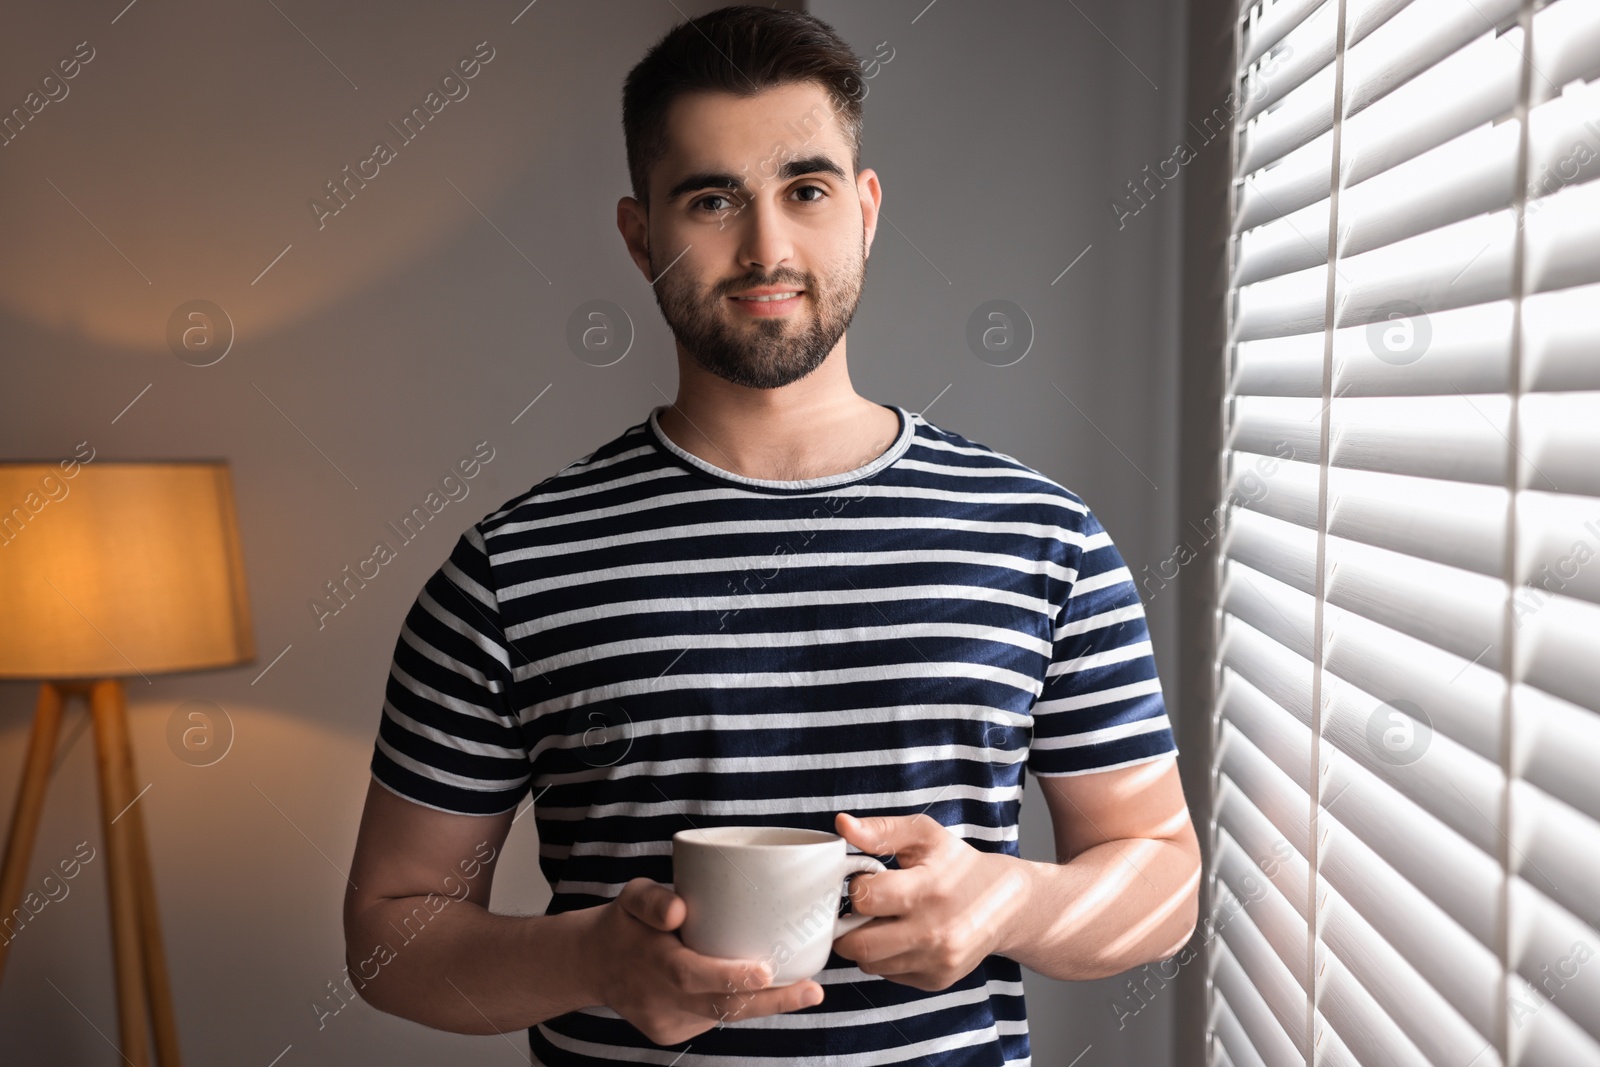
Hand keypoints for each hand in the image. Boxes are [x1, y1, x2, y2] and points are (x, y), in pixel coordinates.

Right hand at [588, 878, 824, 1045]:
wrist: (591, 965)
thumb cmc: (624, 923)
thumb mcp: (630, 897)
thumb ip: (651, 900)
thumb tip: (680, 909)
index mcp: (650, 961)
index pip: (692, 974)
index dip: (730, 976)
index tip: (766, 970)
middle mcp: (660, 998)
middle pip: (720, 1007)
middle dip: (771, 1002)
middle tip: (812, 990)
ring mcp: (666, 1021)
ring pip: (721, 1016)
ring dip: (764, 1004)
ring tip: (806, 990)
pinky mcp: (671, 1032)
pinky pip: (712, 1018)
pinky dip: (736, 1003)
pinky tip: (758, 986)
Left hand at [831, 812, 1030, 991]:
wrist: (1006, 903)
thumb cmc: (959, 865)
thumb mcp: (925, 835)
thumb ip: (881, 830)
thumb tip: (843, 825)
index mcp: (929, 890)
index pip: (865, 898)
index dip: (856, 887)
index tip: (865, 881)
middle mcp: (935, 931)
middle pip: (860, 944)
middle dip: (848, 925)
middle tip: (858, 909)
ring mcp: (936, 960)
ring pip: (870, 964)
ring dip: (864, 943)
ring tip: (880, 920)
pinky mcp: (937, 979)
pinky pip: (889, 975)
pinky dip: (885, 958)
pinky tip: (900, 936)